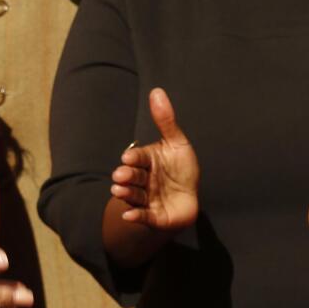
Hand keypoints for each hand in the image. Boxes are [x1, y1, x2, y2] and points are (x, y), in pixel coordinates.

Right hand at [110, 88, 200, 230]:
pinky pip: (143, 216)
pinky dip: (135, 216)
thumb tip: (157, 90)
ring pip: (134, 196)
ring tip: (119, 191)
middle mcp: (143, 180)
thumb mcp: (177, 143)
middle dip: (126, 176)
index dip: (134, 159)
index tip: (129, 158)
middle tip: (120, 176)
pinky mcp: (153, 217)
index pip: (138, 158)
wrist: (189, 199)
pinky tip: (129, 215)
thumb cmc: (181, 169)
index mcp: (147, 162)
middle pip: (132, 177)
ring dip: (126, 194)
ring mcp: (147, 199)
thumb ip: (165, 120)